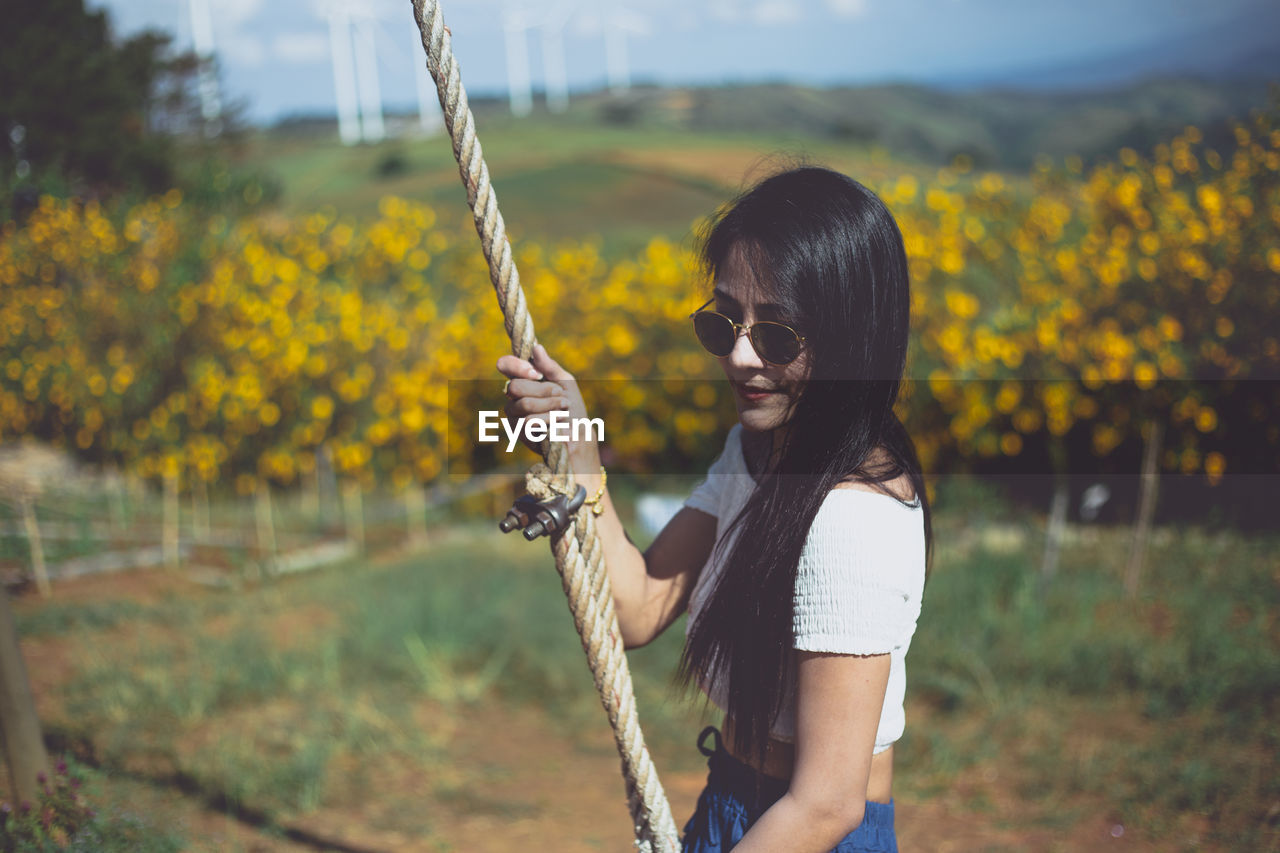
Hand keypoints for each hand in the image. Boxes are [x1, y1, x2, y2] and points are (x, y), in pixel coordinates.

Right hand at [496, 344, 600, 468]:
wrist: (579, 435)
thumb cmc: (572, 407)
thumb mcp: (565, 382)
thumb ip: (550, 367)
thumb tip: (536, 348)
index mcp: (523, 380)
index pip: (505, 365)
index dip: (516, 366)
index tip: (537, 373)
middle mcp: (513, 396)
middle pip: (514, 386)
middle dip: (543, 390)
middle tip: (560, 395)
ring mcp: (513, 414)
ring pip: (524, 404)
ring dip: (550, 405)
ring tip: (564, 409)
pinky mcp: (518, 432)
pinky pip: (528, 421)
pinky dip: (549, 419)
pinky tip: (558, 422)